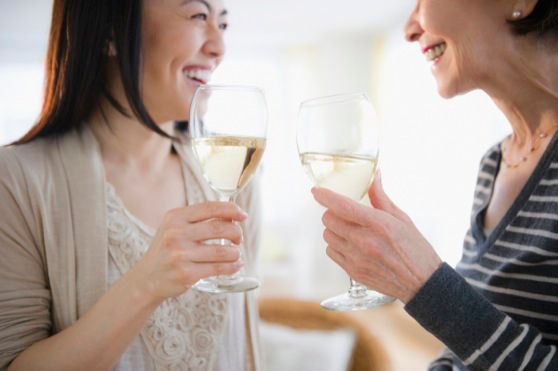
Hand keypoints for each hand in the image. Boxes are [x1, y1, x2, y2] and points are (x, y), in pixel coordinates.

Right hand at [131, 202, 246, 301]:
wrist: (147, 278)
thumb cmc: (168, 249)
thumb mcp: (175, 227)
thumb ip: (198, 219)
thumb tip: (232, 214)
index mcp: (175, 217)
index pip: (210, 207)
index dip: (231, 210)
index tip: (243, 215)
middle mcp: (176, 234)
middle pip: (220, 228)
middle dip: (236, 233)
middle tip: (238, 239)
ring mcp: (180, 254)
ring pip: (222, 251)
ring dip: (235, 253)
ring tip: (236, 254)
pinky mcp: (186, 273)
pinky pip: (218, 268)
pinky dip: (232, 267)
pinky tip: (236, 265)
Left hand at [312, 173, 441, 303]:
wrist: (422, 283)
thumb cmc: (416, 250)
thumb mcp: (402, 219)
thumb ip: (381, 197)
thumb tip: (374, 176)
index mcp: (379, 225)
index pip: (343, 206)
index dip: (326, 196)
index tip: (316, 191)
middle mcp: (365, 242)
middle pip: (329, 220)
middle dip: (332, 213)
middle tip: (343, 213)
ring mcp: (357, 259)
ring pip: (328, 236)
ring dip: (333, 229)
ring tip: (348, 230)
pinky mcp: (353, 272)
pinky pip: (331, 253)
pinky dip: (336, 245)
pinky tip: (349, 244)